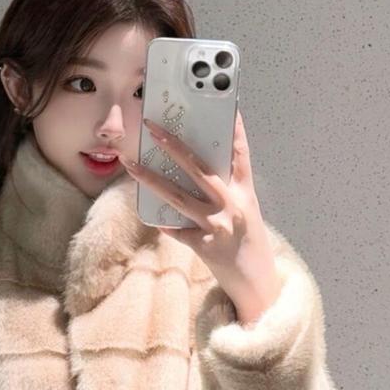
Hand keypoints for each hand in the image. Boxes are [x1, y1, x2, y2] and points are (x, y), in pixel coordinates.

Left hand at [120, 110, 283, 322]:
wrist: (258, 285)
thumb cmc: (250, 243)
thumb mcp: (246, 211)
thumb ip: (227, 190)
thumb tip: (197, 167)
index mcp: (246, 193)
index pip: (239, 154)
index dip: (233, 129)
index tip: (224, 105)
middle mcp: (233, 206)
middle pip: (199, 169)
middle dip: (173, 146)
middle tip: (152, 127)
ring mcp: (218, 227)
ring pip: (178, 197)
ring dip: (151, 179)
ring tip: (130, 164)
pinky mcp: (205, 247)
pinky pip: (177, 231)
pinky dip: (164, 224)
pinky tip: (150, 216)